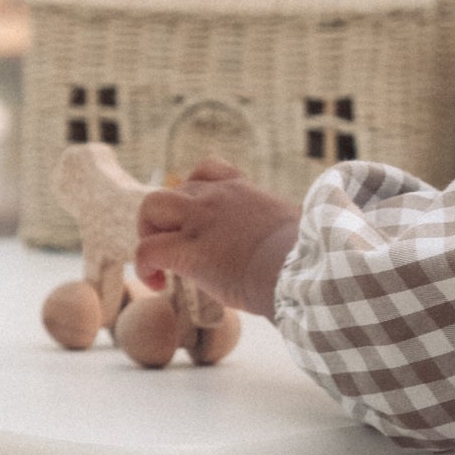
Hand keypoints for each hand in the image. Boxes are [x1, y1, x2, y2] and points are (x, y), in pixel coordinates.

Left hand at [135, 160, 300, 318]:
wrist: (306, 271)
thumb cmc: (310, 258)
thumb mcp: (299, 229)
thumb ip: (284, 230)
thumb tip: (299, 246)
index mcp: (245, 193)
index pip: (208, 171)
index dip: (194, 191)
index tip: (199, 221)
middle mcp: (219, 198)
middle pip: (174, 188)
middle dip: (167, 216)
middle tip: (176, 246)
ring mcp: (201, 221)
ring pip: (151, 205)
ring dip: (148, 230)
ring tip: (161, 260)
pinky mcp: (188, 251)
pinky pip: (146, 250)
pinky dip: (144, 266)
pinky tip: (157, 283)